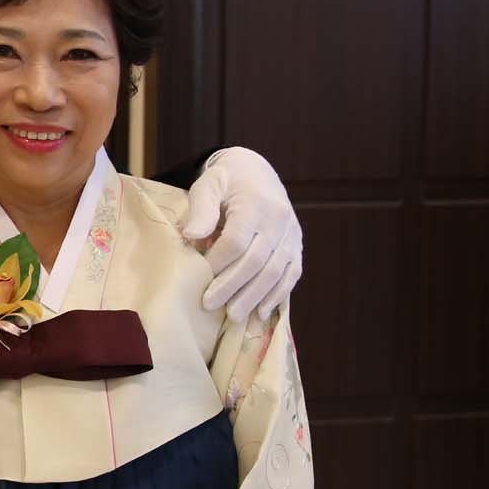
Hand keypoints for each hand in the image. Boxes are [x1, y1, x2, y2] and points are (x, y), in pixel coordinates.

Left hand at [181, 146, 302, 321]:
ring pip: (275, 271)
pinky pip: (291, 274)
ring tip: (234, 316)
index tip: (200, 277)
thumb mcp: (208, 184)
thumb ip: (201, 208)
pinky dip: (277, 295)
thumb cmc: (226, 182)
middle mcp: (278, 219)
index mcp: (254, 203)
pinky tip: (261, 312)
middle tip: (210, 305)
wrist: (257, 172)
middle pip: (256, 261)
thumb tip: (190, 235)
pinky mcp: (297, 246)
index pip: (236, 240)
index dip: (218, 262)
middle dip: (232, 286)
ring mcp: (291, 234)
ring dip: (254, 297)